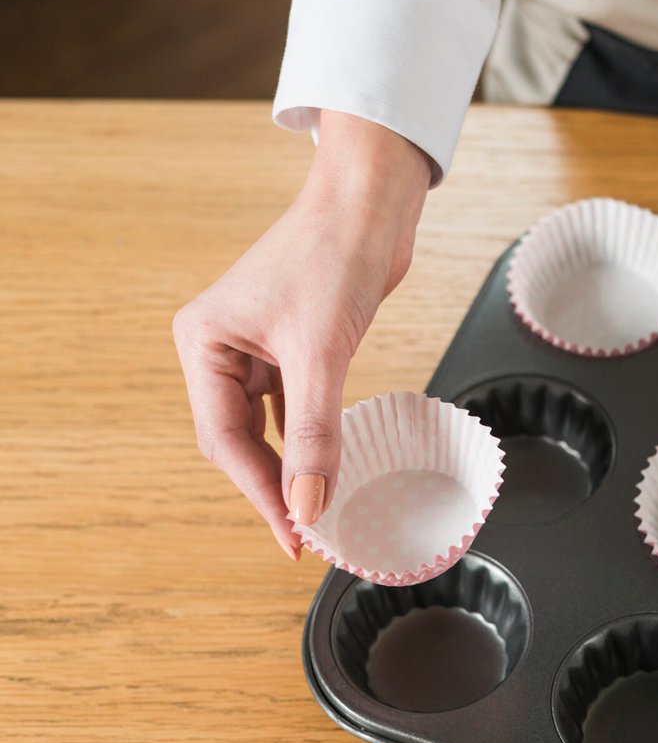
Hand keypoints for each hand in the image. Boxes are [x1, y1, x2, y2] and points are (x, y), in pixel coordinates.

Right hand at [173, 113, 429, 559]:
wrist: (369, 205)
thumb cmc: (335, 259)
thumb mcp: (322, 355)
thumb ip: (314, 433)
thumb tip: (308, 506)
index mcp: (203, 343)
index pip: (225, 440)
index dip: (260, 493)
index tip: (294, 537)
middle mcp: (218, 347)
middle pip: (237, 439)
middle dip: (271, 486)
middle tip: (306, 536)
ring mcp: (254, 346)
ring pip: (264, 427)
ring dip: (289, 468)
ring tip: (314, 514)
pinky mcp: (291, 345)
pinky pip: (290, 408)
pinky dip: (306, 440)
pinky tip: (323, 469)